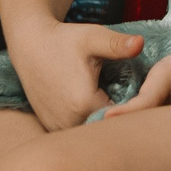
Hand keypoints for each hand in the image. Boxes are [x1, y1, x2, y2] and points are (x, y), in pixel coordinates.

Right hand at [9, 19, 146, 129]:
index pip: (122, 116)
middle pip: (107, 128)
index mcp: (83, 104)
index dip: (134, 107)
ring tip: (110, 99)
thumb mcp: (93, 38)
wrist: (30, 45)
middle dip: (120, 116)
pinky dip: (87, 122)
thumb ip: (118, 44)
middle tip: (124, 94)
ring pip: (91, 132)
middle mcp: (69, 122)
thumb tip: (141, 42)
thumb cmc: (64, 40)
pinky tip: (93, 105)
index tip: (136, 91)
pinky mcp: (50, 127)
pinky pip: (77, 131)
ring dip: (103, 121)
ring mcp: (57, 127)